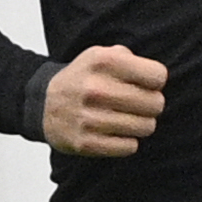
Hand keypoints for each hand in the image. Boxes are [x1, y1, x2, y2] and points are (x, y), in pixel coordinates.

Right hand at [45, 44, 167, 155]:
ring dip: (141, 124)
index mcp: (103, 62)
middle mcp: (95, 89)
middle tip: (138, 104)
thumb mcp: (100, 55)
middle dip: (151, 105)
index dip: (155, 81)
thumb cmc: (83, 79)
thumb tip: (155, 78)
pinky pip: (129, 147)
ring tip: (126, 118)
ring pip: (145, 127)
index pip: (158, 76)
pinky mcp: (84, 143)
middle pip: (155, 103)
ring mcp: (88, 118)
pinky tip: (115, 132)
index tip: (144, 84)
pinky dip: (127, 141)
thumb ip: (130, 58)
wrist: (43, 104)